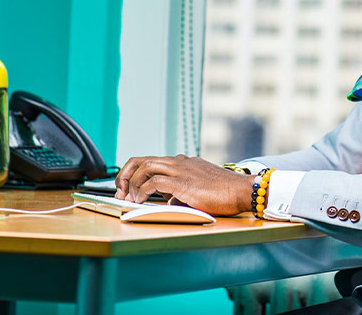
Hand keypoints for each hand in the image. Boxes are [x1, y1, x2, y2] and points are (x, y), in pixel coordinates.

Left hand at [114, 154, 252, 214]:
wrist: (241, 190)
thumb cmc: (225, 193)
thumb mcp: (198, 188)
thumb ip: (181, 190)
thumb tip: (168, 200)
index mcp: (183, 162)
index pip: (151, 161)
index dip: (134, 172)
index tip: (127, 187)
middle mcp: (179, 162)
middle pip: (142, 160)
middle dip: (126, 175)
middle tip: (120, 191)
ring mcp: (181, 170)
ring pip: (145, 167)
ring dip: (131, 183)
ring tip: (127, 198)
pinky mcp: (182, 182)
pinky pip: (154, 183)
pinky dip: (142, 191)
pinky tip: (140, 201)